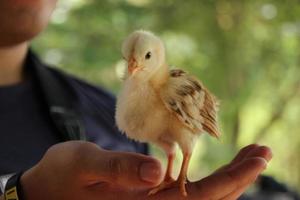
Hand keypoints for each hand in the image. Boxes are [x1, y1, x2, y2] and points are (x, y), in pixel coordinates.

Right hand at [20, 142, 271, 199]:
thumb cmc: (59, 177)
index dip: (232, 180)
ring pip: (202, 197)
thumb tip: (156, 170)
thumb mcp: (83, 165)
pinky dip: (210, 179)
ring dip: (229, 177)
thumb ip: (117, 168)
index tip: (258, 158)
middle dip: (239, 176)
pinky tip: (220, 167)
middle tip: (262, 151)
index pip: (198, 199)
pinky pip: (187, 192)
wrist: (45, 191)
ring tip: (250, 154)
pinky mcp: (147, 196)